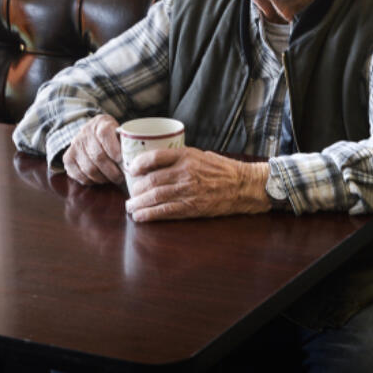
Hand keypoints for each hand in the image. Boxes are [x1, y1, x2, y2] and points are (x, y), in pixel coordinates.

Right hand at [63, 113, 124, 185]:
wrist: (90, 133)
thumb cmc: (111, 136)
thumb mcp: (119, 132)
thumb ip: (127, 142)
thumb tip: (137, 160)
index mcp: (100, 124)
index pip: (105, 135)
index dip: (113, 149)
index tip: (121, 160)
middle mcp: (85, 133)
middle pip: (98, 157)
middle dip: (112, 171)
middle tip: (121, 177)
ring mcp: (75, 146)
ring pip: (90, 169)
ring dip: (103, 178)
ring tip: (112, 179)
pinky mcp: (68, 158)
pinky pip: (80, 176)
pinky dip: (92, 181)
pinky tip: (100, 178)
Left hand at [124, 147, 269, 221]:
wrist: (243, 185)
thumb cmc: (221, 169)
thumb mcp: (199, 155)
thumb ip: (179, 158)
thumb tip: (154, 164)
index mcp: (186, 155)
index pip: (155, 157)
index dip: (138, 164)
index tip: (131, 169)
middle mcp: (185, 172)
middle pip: (152, 180)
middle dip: (135, 189)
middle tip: (129, 194)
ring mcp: (188, 190)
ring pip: (155, 196)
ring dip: (138, 203)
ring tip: (130, 207)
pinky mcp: (192, 207)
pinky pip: (166, 211)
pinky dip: (150, 215)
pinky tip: (140, 217)